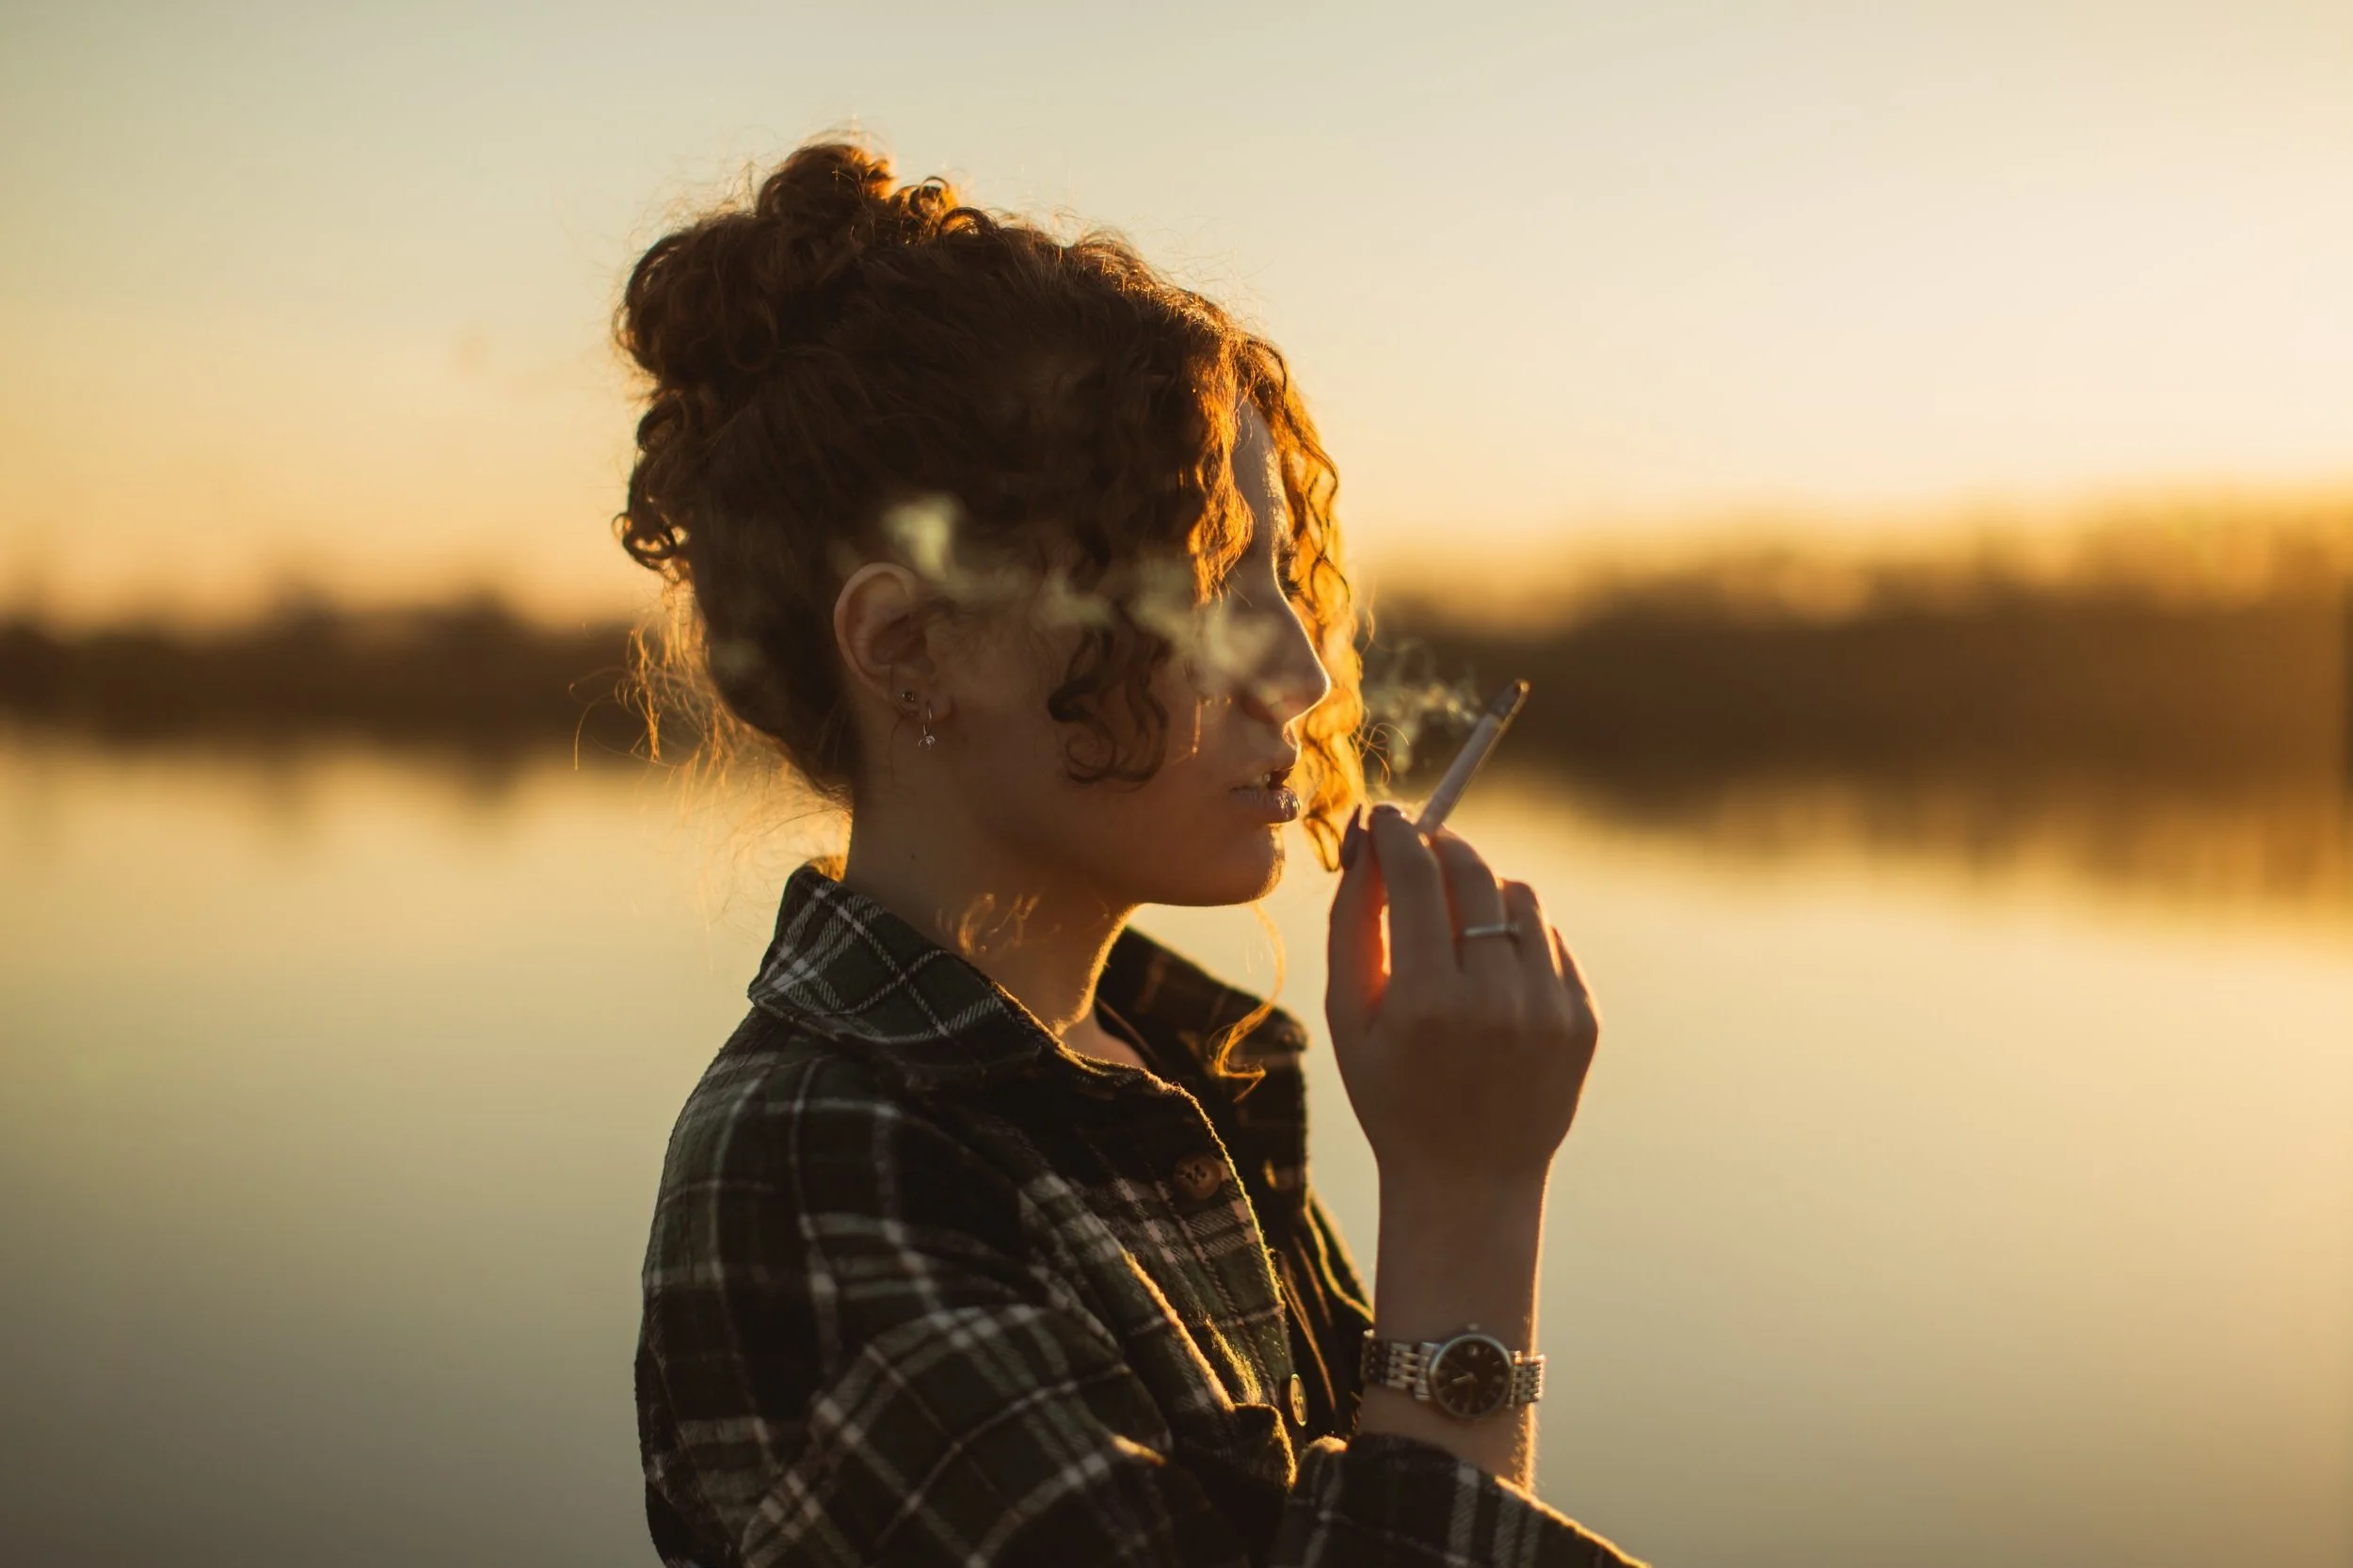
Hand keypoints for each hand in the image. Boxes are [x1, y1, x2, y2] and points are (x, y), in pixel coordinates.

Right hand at [1325, 802, 1599, 1189]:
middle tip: (1420, 846)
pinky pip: (1550, 939)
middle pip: (1474, 873)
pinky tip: (1491, 965)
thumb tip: (1365, 842)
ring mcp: (1548, 1010)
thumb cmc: (1391, 1094)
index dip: (1398, 832)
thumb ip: (1352, 923)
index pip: (1416, 875)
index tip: (1386, 815)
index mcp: (1426, 1001)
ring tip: (1455, 918)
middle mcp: (1494, 1000)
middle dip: (1442, 846)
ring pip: (1519, 898)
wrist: (1468, 1181)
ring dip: (1483, 889)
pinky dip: (1517, 933)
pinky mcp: (1583, 1019)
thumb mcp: (1350, 1017)